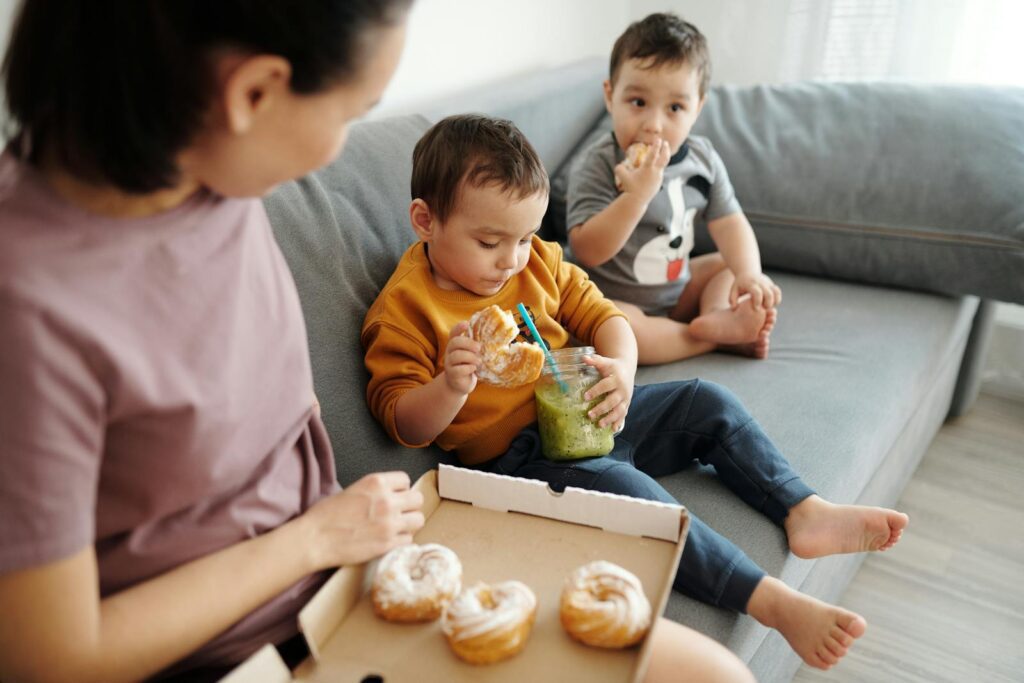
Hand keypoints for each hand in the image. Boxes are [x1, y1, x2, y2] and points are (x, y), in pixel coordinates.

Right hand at [300, 471, 424, 570]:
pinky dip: (401, 541)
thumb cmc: (325, 515)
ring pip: (418, 520)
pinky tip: (390, 541)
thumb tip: (388, 495)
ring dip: (409, 524)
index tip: (395, 496)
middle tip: (399, 513)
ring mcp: (389, 523)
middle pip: (417, 499)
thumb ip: (373, 490)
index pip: (405, 480)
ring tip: (397, 527)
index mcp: (376, 483)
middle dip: (410, 506)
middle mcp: (387, 500)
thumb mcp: (351, 490)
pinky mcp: (388, 544)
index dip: (400, 489)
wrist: (314, 540)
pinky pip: (409, 540)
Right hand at [443, 321, 480, 395]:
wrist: (461, 384)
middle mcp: (450, 352)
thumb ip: (477, 346)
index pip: (453, 333)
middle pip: (454, 342)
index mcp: (455, 345)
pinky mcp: (452, 374)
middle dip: (468, 343)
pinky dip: (468, 368)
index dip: (459, 327)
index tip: (467, 324)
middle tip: (479, 348)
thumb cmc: (469, 366)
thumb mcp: (472, 354)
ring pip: (456, 356)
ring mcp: (449, 363)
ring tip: (479, 361)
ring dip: (470, 357)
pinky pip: (458, 369)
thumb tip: (495, 338)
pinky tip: (474, 369)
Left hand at [582, 354, 634, 430]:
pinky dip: (618, 423)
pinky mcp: (627, 404)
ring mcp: (625, 398)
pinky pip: (624, 415)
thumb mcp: (604, 362)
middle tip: (589, 415)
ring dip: (609, 418)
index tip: (585, 397)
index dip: (596, 391)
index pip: (605, 386)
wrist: (627, 369)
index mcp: (616, 379)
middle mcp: (622, 390)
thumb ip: (594, 360)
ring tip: (599, 425)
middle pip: (612, 401)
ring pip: (619, 410)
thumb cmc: (612, 367)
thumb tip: (583, 358)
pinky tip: (612, 430)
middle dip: (601, 409)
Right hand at [614, 138, 670, 204]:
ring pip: (662, 166)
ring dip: (661, 159)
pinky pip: (658, 174)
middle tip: (665, 143)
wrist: (637, 200)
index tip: (658, 139)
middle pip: (664, 158)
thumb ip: (620, 168)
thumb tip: (620, 165)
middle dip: (666, 149)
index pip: (653, 153)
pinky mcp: (658, 184)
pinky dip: (657, 170)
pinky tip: (653, 170)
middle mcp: (655, 172)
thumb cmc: (629, 187)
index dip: (656, 145)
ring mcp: (658, 178)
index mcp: (648, 168)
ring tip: (660, 155)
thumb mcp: (622, 176)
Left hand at [730, 272, 781, 309]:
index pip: (757, 293)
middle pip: (769, 294)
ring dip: (774, 302)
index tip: (756, 309)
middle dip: (768, 304)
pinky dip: (777, 299)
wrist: (747, 271)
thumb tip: (734, 308)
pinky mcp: (771, 284)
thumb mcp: (733, 290)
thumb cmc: (739, 283)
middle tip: (763, 310)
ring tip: (767, 307)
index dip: (758, 302)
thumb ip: (732, 300)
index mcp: (751, 284)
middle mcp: (761, 283)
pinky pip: (778, 292)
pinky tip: (771, 304)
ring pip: (775, 293)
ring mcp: (767, 283)